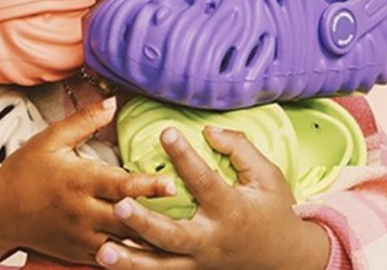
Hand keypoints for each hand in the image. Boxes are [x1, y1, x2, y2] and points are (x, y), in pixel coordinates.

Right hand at [0, 100, 176, 264]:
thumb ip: (83, 121)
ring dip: (150, 239)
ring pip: (124, 242)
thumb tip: (112, 101)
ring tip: (178, 235)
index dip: (147, 186)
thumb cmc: (24, 172)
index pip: (120, 185)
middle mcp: (82, 211)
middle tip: (187, 213)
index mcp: (78, 181)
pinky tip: (154, 251)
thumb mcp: (51, 140)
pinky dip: (133, 256)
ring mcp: (82, 236)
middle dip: (158, 216)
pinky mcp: (80, 252)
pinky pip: (112, 258)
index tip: (171, 183)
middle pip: (128, 217)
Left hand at [96, 127, 329, 269]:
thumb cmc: (273, 210)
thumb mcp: (267, 176)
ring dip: (130, 260)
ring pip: (160, 266)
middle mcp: (211, 240)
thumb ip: (240, 149)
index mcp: (231, 210)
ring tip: (103, 251)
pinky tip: (105, 261)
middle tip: (119, 205)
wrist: (283, 258)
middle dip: (144, 223)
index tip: (166, 132)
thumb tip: (208, 131)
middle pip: (173, 235)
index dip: (185, 157)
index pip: (204, 181)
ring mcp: (198, 261)